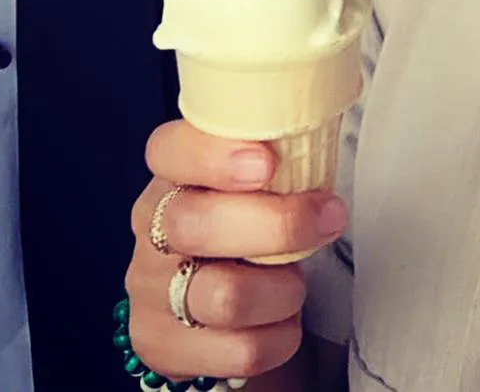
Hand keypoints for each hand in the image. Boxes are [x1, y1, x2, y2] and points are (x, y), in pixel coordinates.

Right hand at [126, 120, 348, 381]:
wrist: (219, 300)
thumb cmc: (250, 221)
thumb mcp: (257, 180)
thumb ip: (279, 154)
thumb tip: (324, 128)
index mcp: (173, 174)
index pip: (169, 150)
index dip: (214, 155)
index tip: (267, 162)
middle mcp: (152, 229)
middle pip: (196, 225)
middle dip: (277, 224)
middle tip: (329, 217)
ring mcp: (150, 291)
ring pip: (223, 296)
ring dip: (283, 289)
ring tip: (296, 281)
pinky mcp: (162, 346)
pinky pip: (239, 350)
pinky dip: (279, 336)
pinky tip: (280, 320)